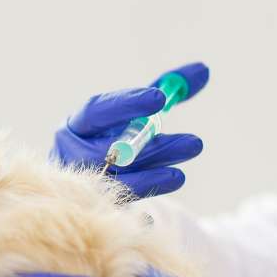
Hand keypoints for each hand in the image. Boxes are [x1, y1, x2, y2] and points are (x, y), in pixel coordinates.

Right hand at [52, 63, 207, 197]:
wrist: (91, 182)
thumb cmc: (115, 139)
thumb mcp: (137, 113)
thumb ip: (166, 90)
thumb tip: (203, 69)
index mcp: (78, 125)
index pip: (98, 111)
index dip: (127, 105)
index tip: (160, 98)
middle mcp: (73, 154)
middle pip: (109, 150)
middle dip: (153, 146)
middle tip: (194, 142)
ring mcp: (82, 183)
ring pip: (117, 179)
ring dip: (151, 176)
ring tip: (181, 170)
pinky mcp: (95, 207)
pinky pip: (120, 204)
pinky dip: (144, 198)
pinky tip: (166, 192)